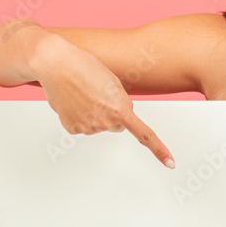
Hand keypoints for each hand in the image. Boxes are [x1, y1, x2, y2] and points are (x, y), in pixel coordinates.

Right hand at [34, 34, 176, 167]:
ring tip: (84, 94)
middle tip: (99, 94)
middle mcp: (105, 122)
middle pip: (118, 124)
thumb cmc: (84, 67)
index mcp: (120, 109)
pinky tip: (74, 101)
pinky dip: (80, 116)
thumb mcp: (114, 83)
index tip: (169, 162)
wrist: (56, 64)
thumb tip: (121, 116)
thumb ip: (123, 103)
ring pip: (100, 125)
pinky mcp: (73, 128)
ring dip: (95, 112)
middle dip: (113, 112)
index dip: (159, 150)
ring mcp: (88, 127)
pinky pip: (84, 126)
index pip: (144, 134)